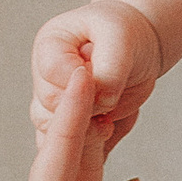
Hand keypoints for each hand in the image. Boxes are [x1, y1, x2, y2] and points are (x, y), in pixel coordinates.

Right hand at [29, 0, 163, 151]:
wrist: (138, 51)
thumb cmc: (127, 36)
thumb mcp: (122, 39)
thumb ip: (110, 70)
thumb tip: (102, 101)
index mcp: (49, 44)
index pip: (52, 72)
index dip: (82, 82)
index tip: (106, 78)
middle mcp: (43, 75)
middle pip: (50, 104)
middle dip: (86, 108)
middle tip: (112, 99)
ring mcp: (53, 101)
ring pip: (54, 129)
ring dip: (87, 130)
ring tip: (110, 117)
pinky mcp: (66, 123)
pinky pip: (69, 145)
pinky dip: (90, 145)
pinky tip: (107, 130)